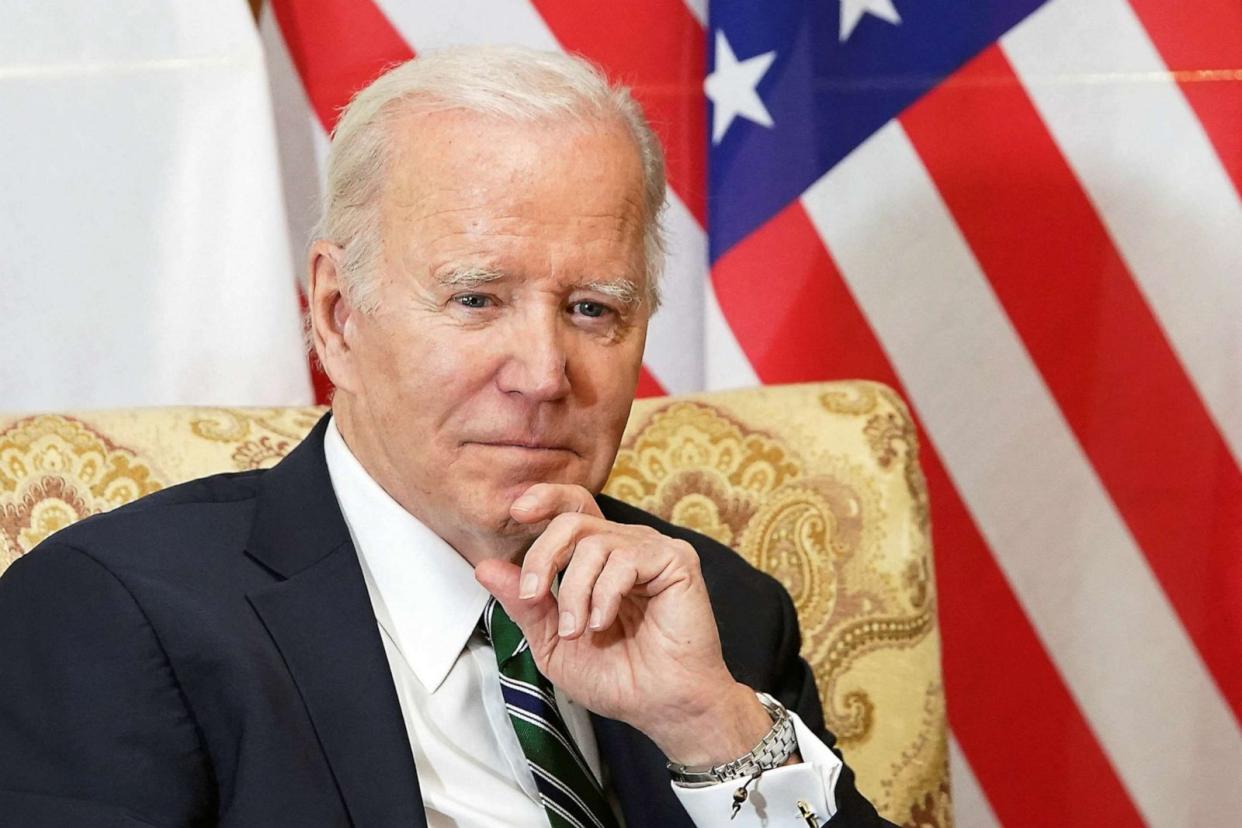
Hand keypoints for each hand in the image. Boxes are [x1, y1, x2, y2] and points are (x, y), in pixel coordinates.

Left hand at [473, 483, 773, 766]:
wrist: (661, 707)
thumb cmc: (618, 678)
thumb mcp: (553, 643)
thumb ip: (524, 605)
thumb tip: (485, 567)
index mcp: (598, 560)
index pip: (571, 510)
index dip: (545, 499)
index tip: (516, 511)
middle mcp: (626, 546)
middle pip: (573, 519)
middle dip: (542, 556)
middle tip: (532, 596)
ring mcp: (652, 550)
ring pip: (593, 543)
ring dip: (574, 591)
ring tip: (578, 630)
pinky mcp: (675, 560)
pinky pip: (625, 558)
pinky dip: (604, 594)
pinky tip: (604, 622)